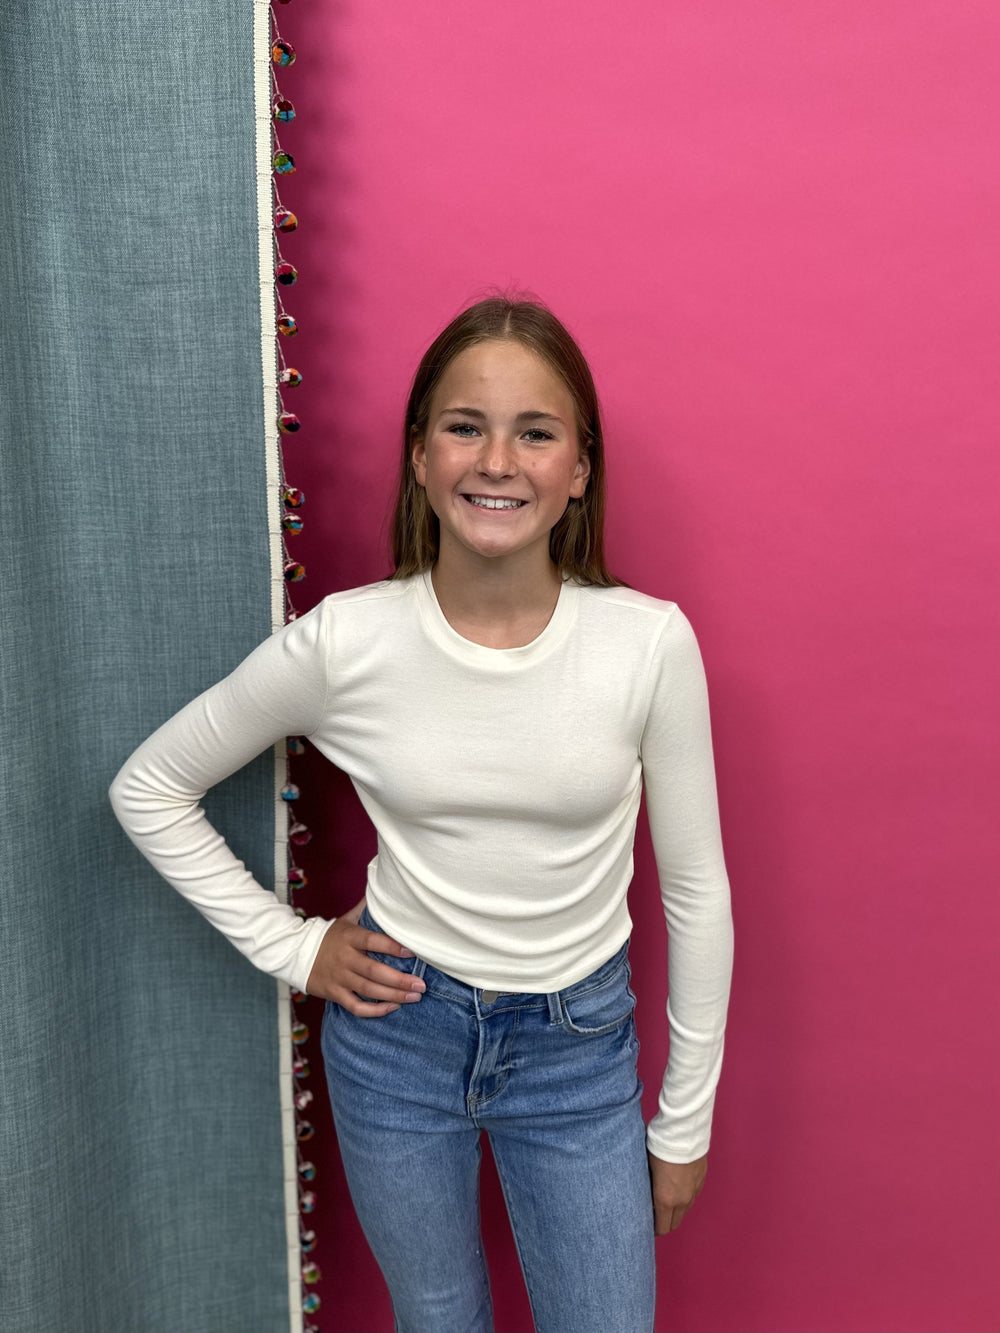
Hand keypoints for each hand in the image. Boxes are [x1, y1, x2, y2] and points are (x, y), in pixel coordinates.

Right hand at [305, 897, 425, 1015]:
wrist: (295, 953)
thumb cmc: (328, 936)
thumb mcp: (346, 919)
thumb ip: (365, 908)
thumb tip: (382, 886)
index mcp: (349, 938)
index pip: (372, 941)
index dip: (392, 947)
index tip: (411, 952)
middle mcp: (345, 958)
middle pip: (374, 971)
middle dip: (400, 980)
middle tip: (421, 985)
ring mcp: (339, 978)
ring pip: (368, 990)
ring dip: (394, 996)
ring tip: (415, 997)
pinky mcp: (334, 993)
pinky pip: (355, 1006)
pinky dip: (374, 1010)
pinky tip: (392, 1008)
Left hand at [647, 1151, 706, 1233]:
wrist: (682, 1133)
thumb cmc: (659, 1149)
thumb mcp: (647, 1169)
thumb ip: (648, 1189)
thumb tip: (645, 1196)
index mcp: (666, 1200)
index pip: (662, 1228)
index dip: (654, 1229)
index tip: (646, 1224)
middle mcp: (682, 1200)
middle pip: (674, 1224)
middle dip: (664, 1222)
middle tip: (655, 1214)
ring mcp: (694, 1191)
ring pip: (684, 1210)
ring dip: (675, 1210)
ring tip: (665, 1199)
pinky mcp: (701, 1181)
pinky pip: (692, 1196)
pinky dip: (685, 1196)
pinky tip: (677, 1185)